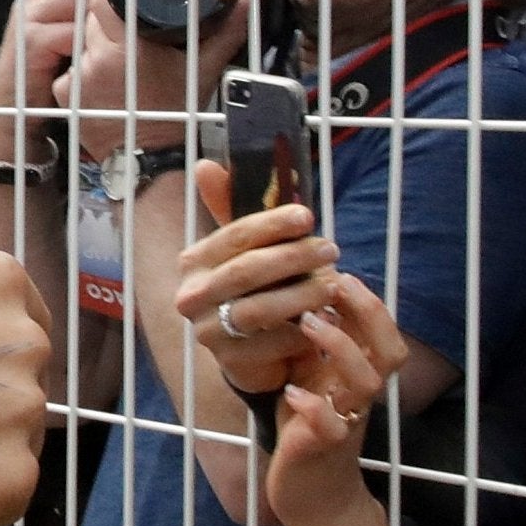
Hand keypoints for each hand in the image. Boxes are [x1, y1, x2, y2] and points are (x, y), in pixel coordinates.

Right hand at [0, 0, 108, 143]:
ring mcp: (27, 21)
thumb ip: (82, 10)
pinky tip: (90, 52)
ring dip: (96, 11)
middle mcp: (29, 0)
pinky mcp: (29, 46)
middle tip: (116, 3)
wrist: (16, 114)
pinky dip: (84, 39)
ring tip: (107, 30)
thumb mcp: (66, 33)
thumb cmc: (48, 74)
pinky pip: (64, 29)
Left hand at [60, 0, 242, 161]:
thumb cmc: (178, 114)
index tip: (127, 3)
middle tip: (129, 35)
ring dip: (96, 45)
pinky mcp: (66, 95)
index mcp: (126, 47)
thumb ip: (225, 33)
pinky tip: (105, 82)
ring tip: (120, 62)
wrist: (152, 161)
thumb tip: (245, 4)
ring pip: (81, 42)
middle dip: (107, 21)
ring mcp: (78, 77)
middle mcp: (96, 59)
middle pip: (90, 19)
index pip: (103, 0)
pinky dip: (84, 70)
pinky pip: (71, 69)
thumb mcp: (204, 70)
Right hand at [174, 162, 340, 395]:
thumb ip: (232, 208)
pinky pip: (271, 344)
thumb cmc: (256, 289)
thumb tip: (206, 163)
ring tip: (333, 283)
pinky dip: (302, 331)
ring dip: (301, 294)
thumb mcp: (248, 249)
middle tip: (330, 248)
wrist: (251, 350)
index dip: (271, 223)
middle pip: (246, 271)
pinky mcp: (230, 362)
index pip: (233, 236)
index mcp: (194, 261)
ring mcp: (207, 331)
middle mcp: (192, 295)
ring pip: (258, 308)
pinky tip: (324, 320)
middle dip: (293, 257)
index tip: (308, 215)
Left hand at [264, 273, 408, 525]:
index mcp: (357, 375)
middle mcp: (359, 395)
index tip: (338, 270)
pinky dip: (313, 407)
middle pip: (389, 349)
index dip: (368, 300)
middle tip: (335, 283)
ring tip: (308, 322)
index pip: (382, 331)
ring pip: (366, 381)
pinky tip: (291, 393)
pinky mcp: (322, 448)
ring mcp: (345, 421)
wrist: (313, 498)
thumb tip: (306, 291)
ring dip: (341, 347)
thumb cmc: (307, 429)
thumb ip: (317, 344)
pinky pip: (328, 426)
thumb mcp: (313, 379)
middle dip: (368, 313)